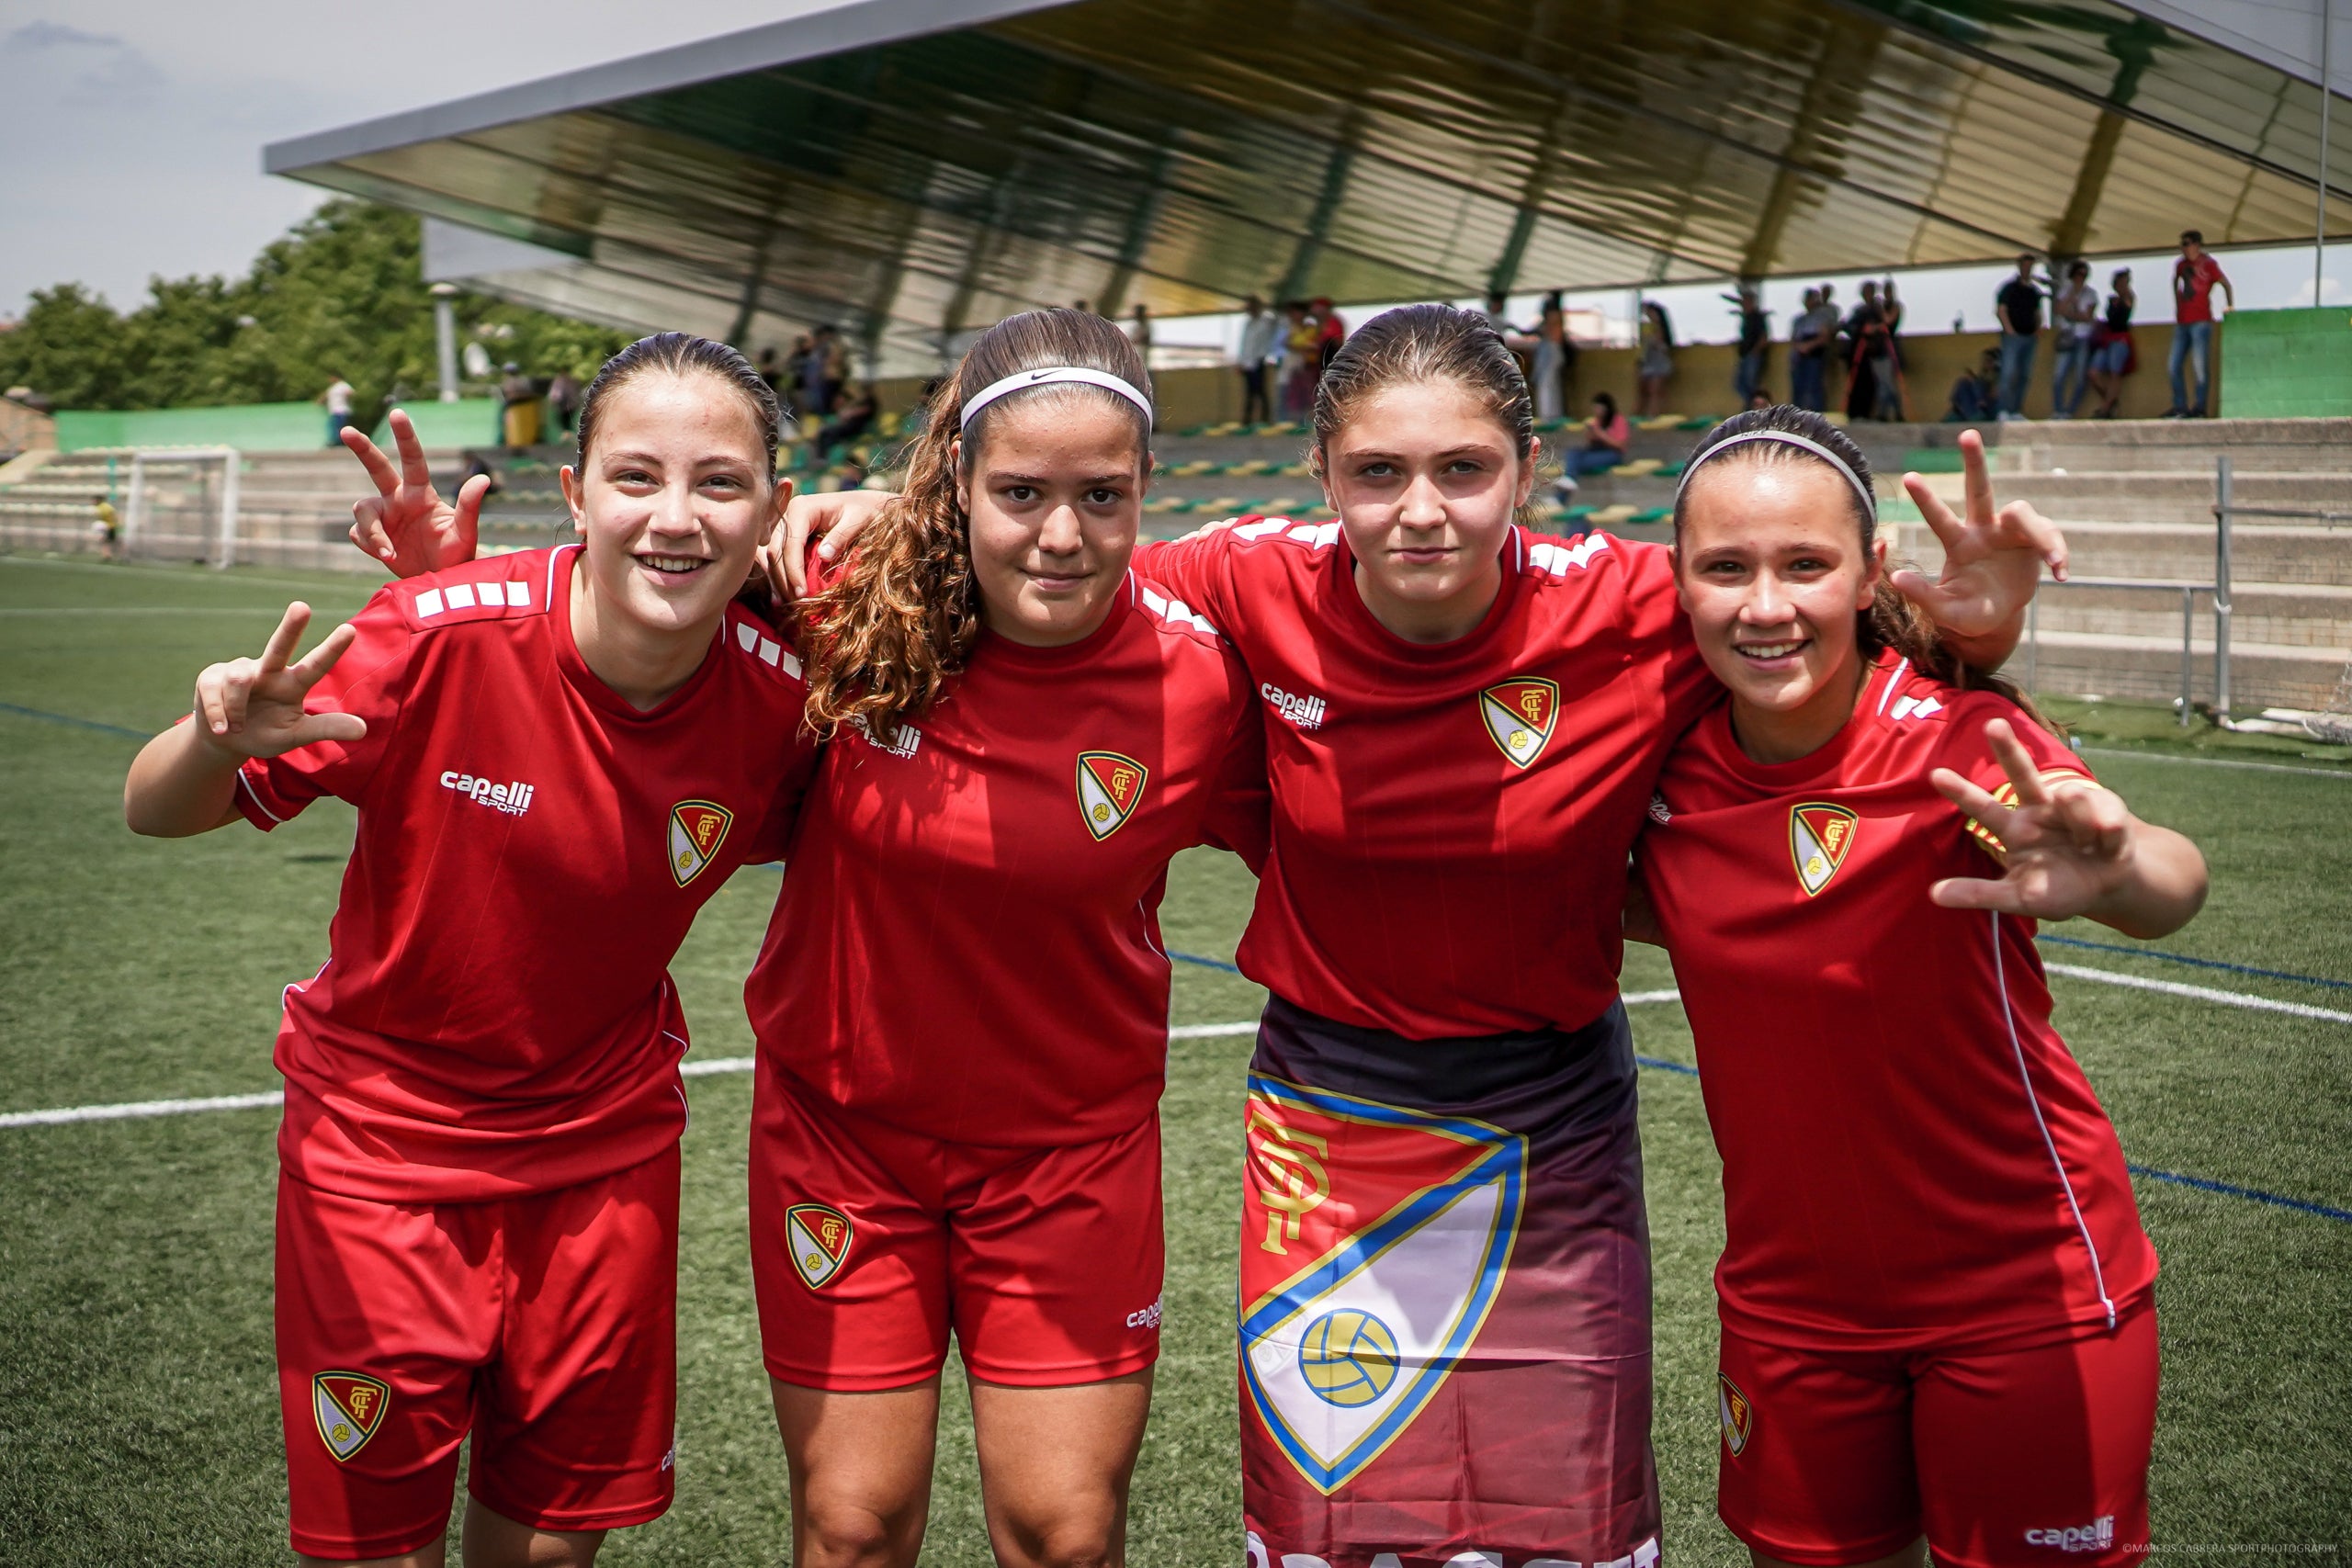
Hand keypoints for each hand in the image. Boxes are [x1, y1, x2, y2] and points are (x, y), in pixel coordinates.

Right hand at [191, 603, 366, 759]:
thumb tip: (364, 729)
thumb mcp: (294, 735)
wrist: (223, 742)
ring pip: (239, 682)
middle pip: (279, 647)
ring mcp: (240, 670)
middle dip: (290, 628)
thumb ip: (324, 729)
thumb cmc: (264, 734)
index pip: (315, 666)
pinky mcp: (212, 675)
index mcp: (293, 685)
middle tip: (302, 607)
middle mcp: (269, 671)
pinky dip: (219, 716)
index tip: (350, 629)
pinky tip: (222, 728)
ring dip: (237, 710)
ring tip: (237, 727)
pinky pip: (215, 693)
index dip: (332, 649)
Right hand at [343, 410, 486, 576]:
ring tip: (390, 554)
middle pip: (377, 468)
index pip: (413, 461)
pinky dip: (371, 546)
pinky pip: (358, 534)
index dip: (405, 437)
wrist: (439, 584)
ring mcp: (384, 517)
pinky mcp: (372, 537)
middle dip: (362, 448)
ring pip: (362, 510)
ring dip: (373, 533)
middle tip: (346, 430)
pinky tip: (387, 556)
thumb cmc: (457, 556)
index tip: (397, 413)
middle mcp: (399, 500)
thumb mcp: (466, 534)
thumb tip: (484, 478)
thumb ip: (471, 507)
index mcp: (421, 494)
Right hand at [763, 487, 893, 599]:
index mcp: (802, 508)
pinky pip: (775, 558)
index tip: (802, 594)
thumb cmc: (866, 511)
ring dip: (777, 581)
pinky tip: (781, 596)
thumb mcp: (859, 519)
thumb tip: (823, 555)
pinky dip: (777, 576)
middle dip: (783, 579)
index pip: (791, 544)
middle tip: (796, 604)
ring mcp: (784, 525)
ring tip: (787, 604)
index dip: (794, 571)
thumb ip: (841, 535)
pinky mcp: (786, 536)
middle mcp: (787, 515)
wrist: (865, 504)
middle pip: (775, 551)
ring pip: (770, 556)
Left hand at [1892, 428, 2066, 652]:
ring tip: (2054, 559)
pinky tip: (2061, 574)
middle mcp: (1984, 531)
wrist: (1998, 617)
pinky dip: (2058, 555)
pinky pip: (2051, 540)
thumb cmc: (1968, 612)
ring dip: (2042, 534)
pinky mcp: (2036, 541)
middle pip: (1980, 490)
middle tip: (1966, 434)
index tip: (1908, 477)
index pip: (1940, 519)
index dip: (1926, 499)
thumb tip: (1895, 577)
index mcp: (1959, 545)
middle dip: (1975, 462)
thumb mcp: (1946, 611)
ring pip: (2024, 512)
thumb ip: (1923, 596)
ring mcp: (2011, 533)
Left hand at [1929, 719, 2125, 920]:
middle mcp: (2038, 810)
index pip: (1983, 807)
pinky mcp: (2106, 808)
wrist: (2108, 888)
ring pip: (2072, 796)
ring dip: (2081, 818)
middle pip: (2021, 773)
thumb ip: (1980, 894)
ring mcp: (2071, 806)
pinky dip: (2108, 837)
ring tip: (2086, 845)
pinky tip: (2107, 846)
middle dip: (2008, 748)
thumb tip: (1934, 895)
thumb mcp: (2017, 898)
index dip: (1961, 791)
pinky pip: (2106, 817)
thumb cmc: (2058, 890)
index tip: (1935, 774)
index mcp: (2014, 830)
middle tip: (1992, 725)